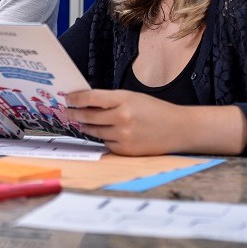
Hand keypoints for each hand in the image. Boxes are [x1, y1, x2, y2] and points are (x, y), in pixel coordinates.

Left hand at [63, 89, 186, 155]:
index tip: (67, 98)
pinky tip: (105, 132)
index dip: (76, 98)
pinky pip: (106, 143)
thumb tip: (85, 101)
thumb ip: (110, 99)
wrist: (179, 129)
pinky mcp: (126, 150)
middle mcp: (122, 118)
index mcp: (124, 100)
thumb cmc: (154, 110)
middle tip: (67, 112)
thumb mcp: (133, 97)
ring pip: (95, 131)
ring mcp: (124, 136)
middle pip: (88, 116)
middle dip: (74, 114)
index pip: (91, 98)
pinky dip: (103, 138)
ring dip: (86, 126)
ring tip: (82, 122)